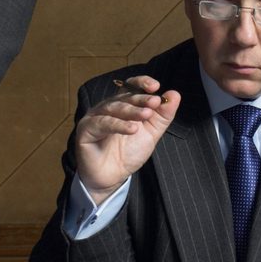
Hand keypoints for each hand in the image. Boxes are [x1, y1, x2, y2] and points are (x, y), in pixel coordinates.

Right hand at [71, 76, 179, 201]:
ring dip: (131, 110)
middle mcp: (107, 108)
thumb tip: (174, 94)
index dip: (141, 83)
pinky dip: (118, 125)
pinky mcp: (85, 130)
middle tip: (155, 101)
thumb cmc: (128, 154)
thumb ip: (163, 115)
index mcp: (122, 105)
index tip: (156, 86)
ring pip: (113, 108)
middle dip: (141, 99)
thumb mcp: (151, 134)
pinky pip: (102, 123)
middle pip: (124, 97)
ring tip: (146, 114)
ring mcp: (94, 117)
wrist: (112, 178)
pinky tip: (132, 129)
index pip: (131, 87)